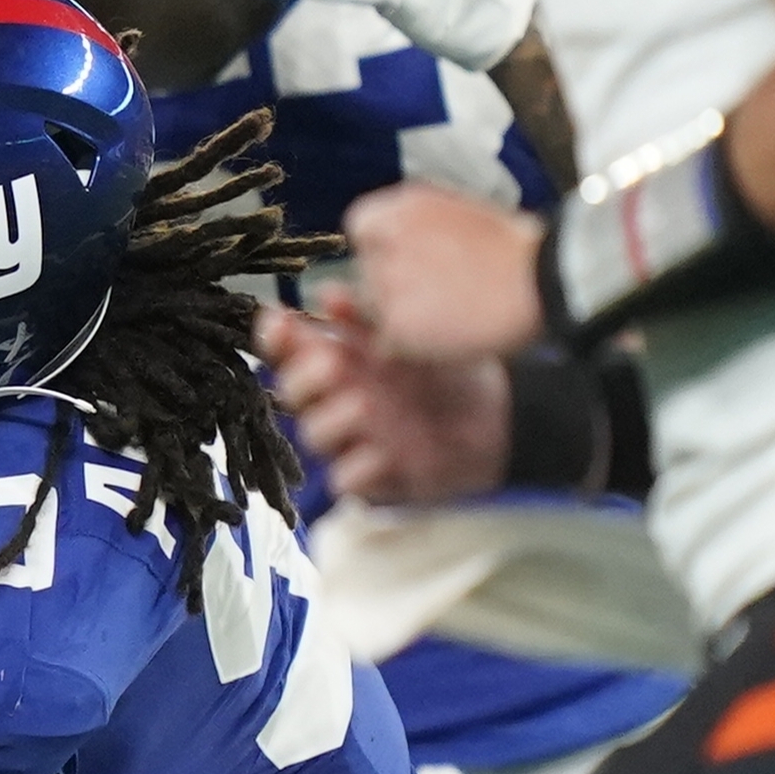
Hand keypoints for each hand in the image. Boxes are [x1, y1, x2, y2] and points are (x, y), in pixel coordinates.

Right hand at [257, 295, 508, 504]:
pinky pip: (348, 480)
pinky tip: (383, 454)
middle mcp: (335, 403)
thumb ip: (369, 317)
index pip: (289, 352)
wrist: (497, 421)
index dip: (276, 339)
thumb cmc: (446, 376)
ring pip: (314, 436)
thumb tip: (327, 293)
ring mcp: (351, 442)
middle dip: (303, 379)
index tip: (279, 322)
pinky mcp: (373, 478)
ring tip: (364, 405)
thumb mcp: (412, 337)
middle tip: (330, 363)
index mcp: (337, 365)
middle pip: (292, 395)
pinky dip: (360, 469)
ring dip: (332, 420)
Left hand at [340, 182, 545, 360]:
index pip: (361, 229)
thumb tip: (382, 236)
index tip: (408, 257)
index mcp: (398, 209)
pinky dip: (410, 346)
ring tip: (450, 309)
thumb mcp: (453, 211)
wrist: (543, 279)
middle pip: (367, 272)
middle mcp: (385, 244)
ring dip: (401, 315)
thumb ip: (409, 223)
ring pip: (375, 309)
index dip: (382, 247)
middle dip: (392, 284)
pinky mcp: (397, 324)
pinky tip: (446, 333)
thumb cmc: (510, 248)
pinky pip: (387, 341)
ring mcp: (387, 285)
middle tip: (440, 289)